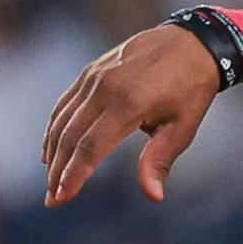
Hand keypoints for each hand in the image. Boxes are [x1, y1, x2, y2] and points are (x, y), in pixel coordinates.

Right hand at [41, 24, 223, 207]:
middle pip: (69, 136)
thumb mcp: (183, 128)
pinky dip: (55, 126)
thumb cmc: (191, 90)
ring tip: (50, 179)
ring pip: (62, 119)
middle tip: (52, 199)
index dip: (74, 175)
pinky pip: (65, 103)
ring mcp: (94, 77)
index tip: (61, 197)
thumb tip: (153, 196)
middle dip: (58, 171)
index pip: (90, 147)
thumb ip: (160, 160)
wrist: (192, 43)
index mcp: (128, 104)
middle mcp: (104, 88)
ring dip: (52, 152)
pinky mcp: (90, 71)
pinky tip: (51, 147)